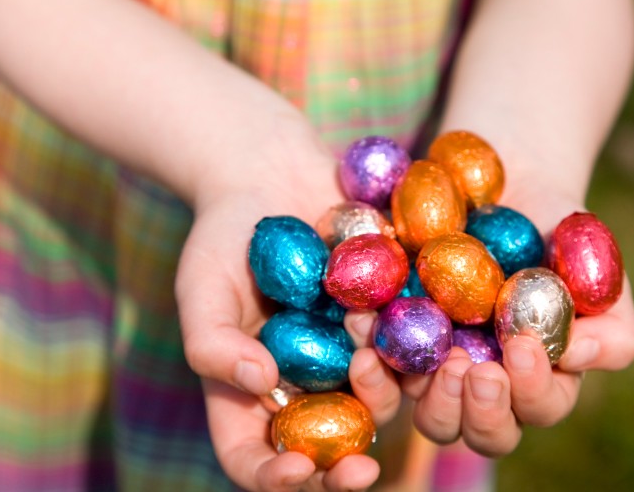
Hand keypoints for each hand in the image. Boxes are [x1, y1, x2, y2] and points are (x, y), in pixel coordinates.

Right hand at [174, 120, 401, 490]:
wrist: (275, 173)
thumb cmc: (223, 233)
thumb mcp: (201, 284)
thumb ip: (213, 341)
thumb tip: (261, 384)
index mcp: (251, 394)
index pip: (255, 458)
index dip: (274, 478)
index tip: (299, 470)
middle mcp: (306, 388)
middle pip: (327, 452)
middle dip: (344, 469)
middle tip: (363, 469)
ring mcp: (352, 358)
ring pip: (378, 406)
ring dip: (381, 392)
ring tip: (362, 328)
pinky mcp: (392, 323)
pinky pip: (414, 355)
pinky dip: (422, 359)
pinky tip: (431, 345)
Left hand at [366, 188, 633, 456]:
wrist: (506, 183)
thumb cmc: (560, 233)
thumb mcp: (599, 271)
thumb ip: (608, 324)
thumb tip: (578, 356)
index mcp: (539, 380)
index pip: (538, 407)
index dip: (530, 389)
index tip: (520, 344)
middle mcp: (485, 388)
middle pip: (479, 432)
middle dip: (474, 410)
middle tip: (465, 368)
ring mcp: (435, 370)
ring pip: (427, 415)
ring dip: (421, 394)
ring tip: (421, 355)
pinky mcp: (392, 343)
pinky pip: (378, 368)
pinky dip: (369, 357)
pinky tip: (361, 322)